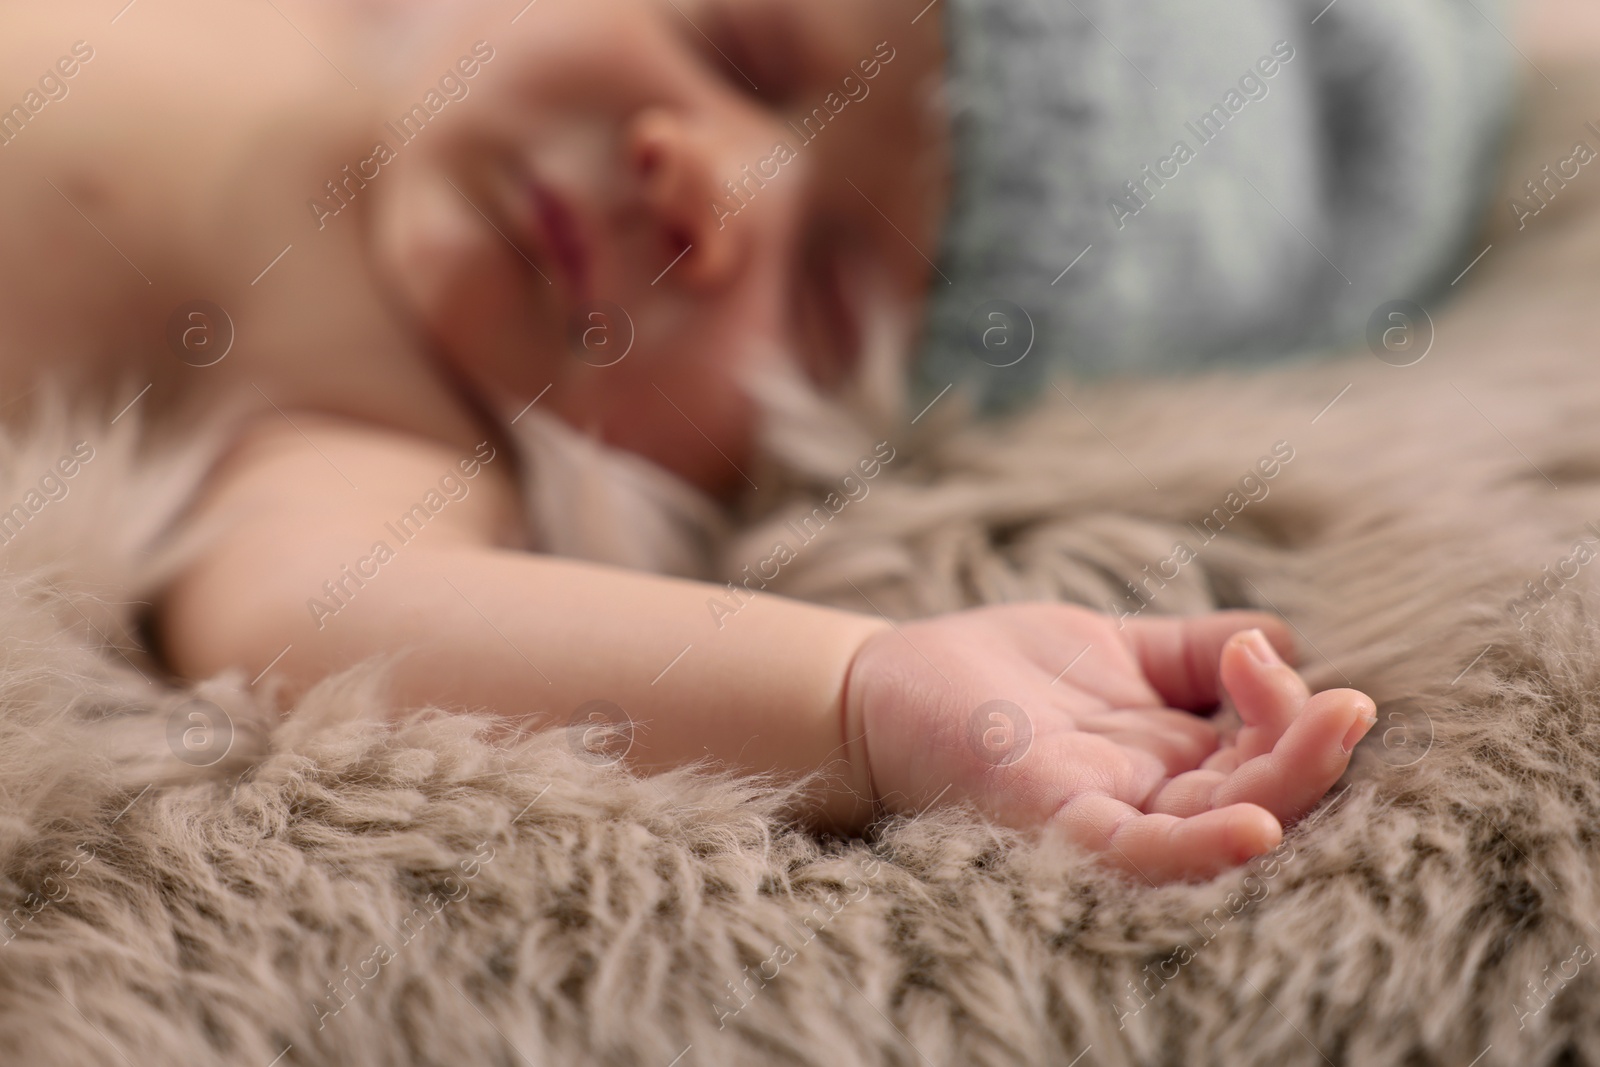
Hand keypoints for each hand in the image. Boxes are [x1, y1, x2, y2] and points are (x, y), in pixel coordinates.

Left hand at [841, 604, 1376, 882]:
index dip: (1290, 705)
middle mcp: (1149, 798)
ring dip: (1287, 784)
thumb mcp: (1115, 648)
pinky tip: (1255, 827)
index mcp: (1171, 760)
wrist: (883, 685)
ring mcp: (1105, 814)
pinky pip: (1136, 853)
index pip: (1264, 752)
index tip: (1265, 649)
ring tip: (1336, 724)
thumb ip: (1195, 648)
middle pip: (1260, 793)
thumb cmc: (995, 673)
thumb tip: (1284, 637)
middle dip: (1311, 748)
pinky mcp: (1053, 821)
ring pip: (1219, 825)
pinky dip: (1199, 849)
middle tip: (1348, 704)